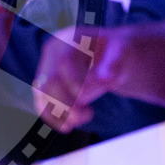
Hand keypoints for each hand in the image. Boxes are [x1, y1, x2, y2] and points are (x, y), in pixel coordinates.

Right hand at [35, 19, 164, 129]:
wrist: (109, 53)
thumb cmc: (116, 53)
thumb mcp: (122, 54)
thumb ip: (115, 64)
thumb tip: (107, 78)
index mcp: (71, 38)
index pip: (64, 62)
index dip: (73, 83)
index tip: (86, 99)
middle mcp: (54, 51)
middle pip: (49, 80)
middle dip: (65, 103)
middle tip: (86, 114)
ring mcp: (47, 66)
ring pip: (42, 93)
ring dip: (58, 113)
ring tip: (78, 121)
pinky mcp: (45, 82)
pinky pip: (41, 101)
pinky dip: (52, 117)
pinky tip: (67, 126)